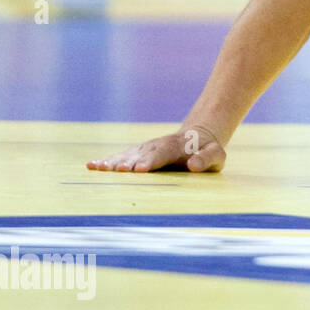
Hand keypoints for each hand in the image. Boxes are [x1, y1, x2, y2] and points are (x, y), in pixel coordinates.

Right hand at [86, 125, 226, 172]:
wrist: (197, 137)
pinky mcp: (136, 153)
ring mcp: (144, 148)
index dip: (150, 161)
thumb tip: (193, 165)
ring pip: (127, 155)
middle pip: (140, 155)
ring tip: (97, 168)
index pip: (162, 154)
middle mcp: (156, 145)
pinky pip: (120, 157)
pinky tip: (92, 166)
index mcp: (176, 146)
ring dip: (113, 162)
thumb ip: (207, 159)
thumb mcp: (216, 154)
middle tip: (119, 171)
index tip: (139, 170)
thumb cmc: (208, 150)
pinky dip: (107, 161)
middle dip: (129, 163)